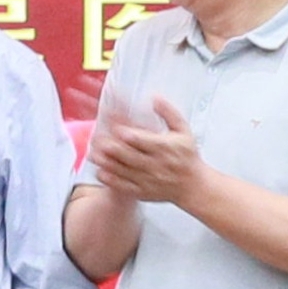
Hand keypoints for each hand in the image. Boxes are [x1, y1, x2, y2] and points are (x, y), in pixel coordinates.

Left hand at [89, 92, 207, 209]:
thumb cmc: (188, 157)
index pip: (140, 139)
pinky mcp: (142, 191)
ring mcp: (147, 179)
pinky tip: (100, 171)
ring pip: (122, 170)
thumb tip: (155, 97)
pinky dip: (110, 179)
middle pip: (128, 155)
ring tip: (93, 153)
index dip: (124, 133)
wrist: (194, 186)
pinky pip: (123, 186)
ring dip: (106, 162)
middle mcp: (154, 164)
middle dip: (111, 147)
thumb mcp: (183, 130)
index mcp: (164, 147)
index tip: (114, 127)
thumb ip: (169, 113)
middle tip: (97, 139)